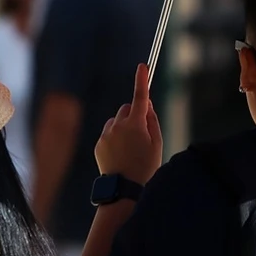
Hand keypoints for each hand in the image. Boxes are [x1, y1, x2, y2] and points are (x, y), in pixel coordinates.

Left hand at [96, 64, 161, 186]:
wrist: (124, 189)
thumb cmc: (146, 166)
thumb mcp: (157, 143)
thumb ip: (152, 121)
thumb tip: (146, 106)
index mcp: (135, 124)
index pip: (140, 96)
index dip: (142, 80)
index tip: (142, 66)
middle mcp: (118, 125)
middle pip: (126, 108)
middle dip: (134, 115)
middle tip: (142, 133)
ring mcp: (106, 134)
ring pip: (116, 121)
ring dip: (123, 127)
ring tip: (130, 149)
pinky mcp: (99, 144)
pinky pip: (108, 133)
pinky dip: (115, 138)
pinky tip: (120, 155)